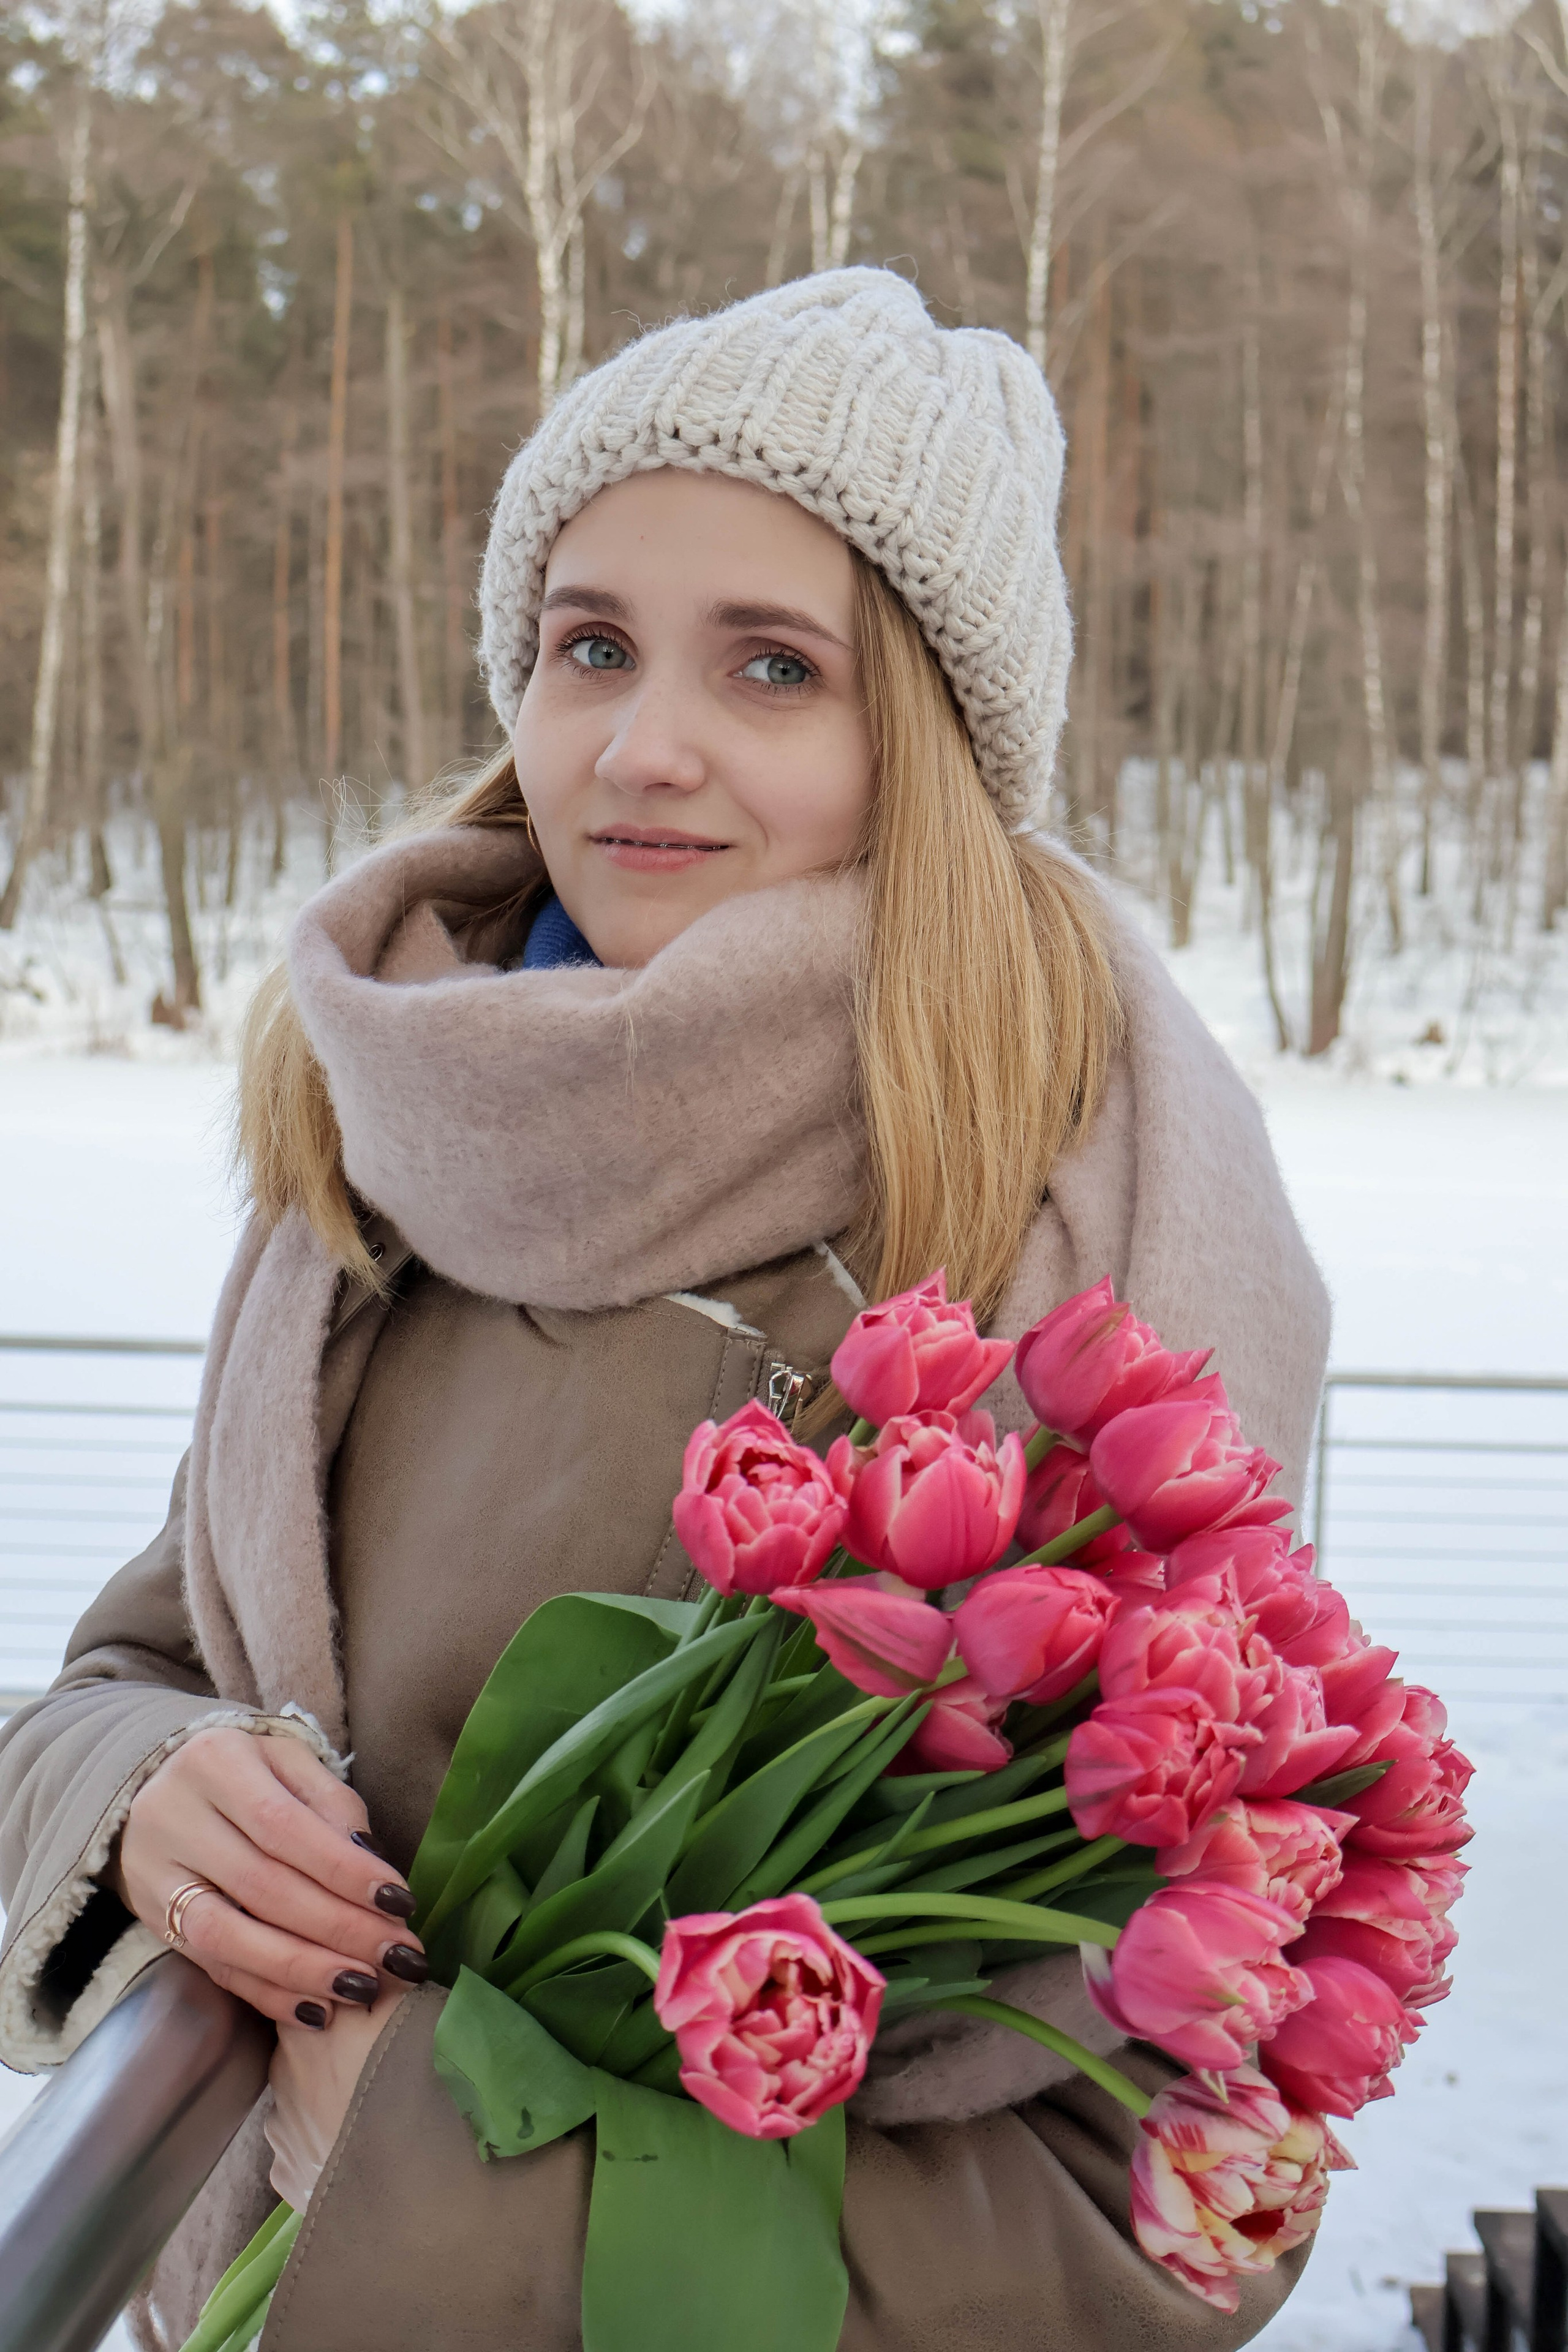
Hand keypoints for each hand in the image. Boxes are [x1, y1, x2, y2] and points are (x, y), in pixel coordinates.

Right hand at [113, 1727, 426, 2028]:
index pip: (284, 1825)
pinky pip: (213, 1967)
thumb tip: (372, 1863)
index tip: (400, 1902)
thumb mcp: (289, 1762)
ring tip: (363, 1987)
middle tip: (396, 1955)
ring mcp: (156, 1874)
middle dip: (337, 1927)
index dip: (344, 1870)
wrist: (159, 1788)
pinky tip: (316, 2010)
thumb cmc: (247, 1773)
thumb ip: (332, 1804)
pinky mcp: (154, 1921)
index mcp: (216, 1762)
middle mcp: (175, 1817)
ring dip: (302, 1970)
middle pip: (261, 1885)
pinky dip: (267, 1993)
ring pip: (228, 1936)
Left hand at [265, 1981, 408, 2209]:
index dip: (337, 1986)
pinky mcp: (284, 2174)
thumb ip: (386, 1971)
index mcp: (304, 2021)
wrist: (410, 2190)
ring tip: (371, 2103)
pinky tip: (356, 2143)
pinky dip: (324, 2138)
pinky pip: (302, 2142)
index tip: (367, 1995)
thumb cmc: (418, 2083)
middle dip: (333, 2039)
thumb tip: (378, 1944)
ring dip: (327, 2091)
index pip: (306, 1983)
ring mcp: (279, 2126)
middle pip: (303, 2038)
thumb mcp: (414, 2007)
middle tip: (378, 2049)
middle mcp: (280, 2069)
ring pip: (301, 2092)